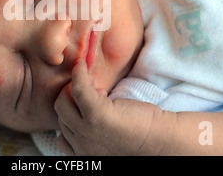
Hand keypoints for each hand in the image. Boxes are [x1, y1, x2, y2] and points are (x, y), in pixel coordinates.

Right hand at [54, 59, 169, 154]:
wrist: (161, 140)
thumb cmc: (139, 137)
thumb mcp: (107, 140)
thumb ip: (92, 133)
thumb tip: (79, 108)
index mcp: (84, 154)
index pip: (62, 135)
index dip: (72, 116)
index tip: (86, 107)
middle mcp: (81, 145)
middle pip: (61, 115)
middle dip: (72, 100)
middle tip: (92, 92)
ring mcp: (86, 130)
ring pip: (63, 102)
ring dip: (74, 88)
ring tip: (94, 86)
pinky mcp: (97, 114)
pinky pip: (78, 88)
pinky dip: (78, 74)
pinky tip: (82, 66)